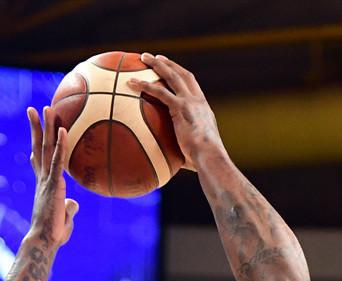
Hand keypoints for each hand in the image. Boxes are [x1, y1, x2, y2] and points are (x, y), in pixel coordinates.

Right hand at [27, 106, 78, 247]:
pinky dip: (61, 145)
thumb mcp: (64, 218)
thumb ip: (69, 208)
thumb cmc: (54, 234)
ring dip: (46, 127)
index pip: (40, 160)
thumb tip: (75, 203)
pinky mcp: (53, 185)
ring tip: (46, 108)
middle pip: (39, 148)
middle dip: (37, 128)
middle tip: (35, 109)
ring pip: (46, 149)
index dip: (38, 144)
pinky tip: (63, 129)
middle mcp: (42, 179)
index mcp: (44, 185)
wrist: (45, 241)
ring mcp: (47, 180)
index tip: (36, 130)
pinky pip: (59, 161)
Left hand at [128, 55, 223, 171]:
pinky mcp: (180, 107)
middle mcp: (198, 101)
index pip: (192, 86)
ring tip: (143, 57)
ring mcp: (189, 102)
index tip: (171, 69)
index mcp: (203, 109)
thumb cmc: (202, 162)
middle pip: (182, 74)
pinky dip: (145, 85)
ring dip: (156, 64)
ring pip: (171, 76)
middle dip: (168, 63)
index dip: (181, 75)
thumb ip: (183, 152)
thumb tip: (171, 163)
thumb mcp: (195, 152)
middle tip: (155, 57)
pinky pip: (159, 92)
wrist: (210, 157)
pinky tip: (131, 82)